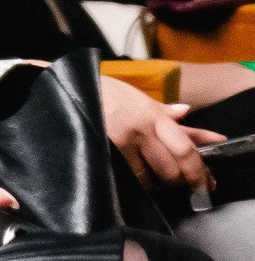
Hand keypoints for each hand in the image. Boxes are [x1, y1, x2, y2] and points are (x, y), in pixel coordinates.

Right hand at [100, 74, 218, 190]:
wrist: (68, 88)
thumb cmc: (105, 92)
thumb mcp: (139, 98)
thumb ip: (168, 115)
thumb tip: (195, 120)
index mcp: (153, 115)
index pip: (185, 149)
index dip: (199, 172)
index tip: (205, 185)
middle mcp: (140, 129)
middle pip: (171, 170)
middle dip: (176, 181)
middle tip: (175, 182)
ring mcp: (120, 141)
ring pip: (150, 179)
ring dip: (154, 183)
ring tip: (148, 174)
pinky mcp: (104, 152)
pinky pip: (128, 178)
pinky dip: (134, 182)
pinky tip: (132, 175)